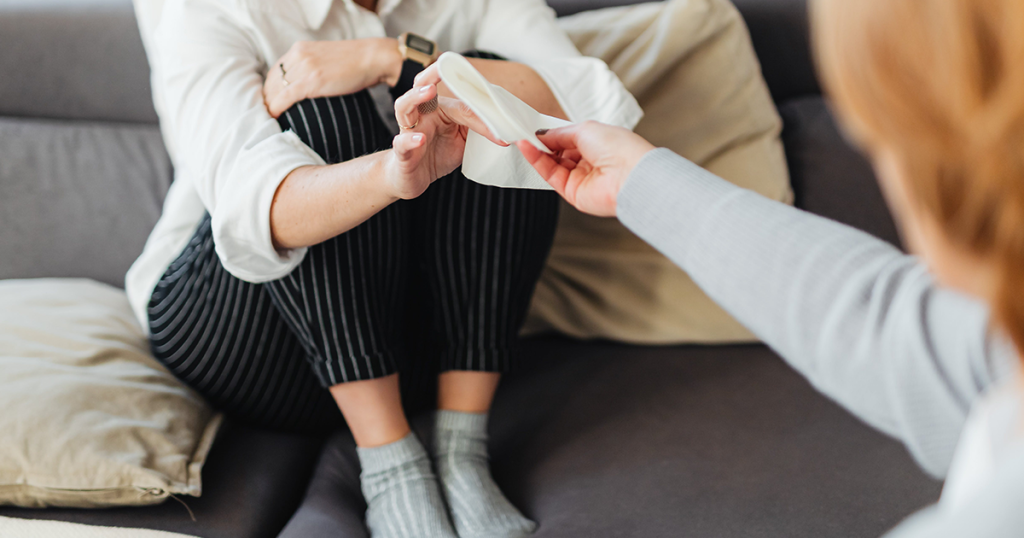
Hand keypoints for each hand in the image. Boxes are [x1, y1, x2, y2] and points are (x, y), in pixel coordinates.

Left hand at [264, 38, 401, 117]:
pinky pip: (284, 97)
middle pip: (272, 80)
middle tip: (267, 115)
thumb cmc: (356, 63)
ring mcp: (304, 67)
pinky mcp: (311, 80)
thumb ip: (314, 67)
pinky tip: (275, 117)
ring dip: (268, 105)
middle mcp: (298, 55)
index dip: (269, 88)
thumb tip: (309, 87)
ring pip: (274, 89)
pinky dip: (276, 108)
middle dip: (266, 98)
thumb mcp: (328, 59)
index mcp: (300, 49)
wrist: (374, 59)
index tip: (270, 102)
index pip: (276, 70)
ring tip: (270, 120)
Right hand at [383, 83, 506, 199]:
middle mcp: (422, 114)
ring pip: (404, 107)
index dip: (479, 106)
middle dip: (432, 73)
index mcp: (439, 108)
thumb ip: (477, 128)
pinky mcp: (402, 153)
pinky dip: (410, 139)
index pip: (458, 97)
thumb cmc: (437, 154)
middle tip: (443, 66)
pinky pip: (401, 142)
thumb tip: (504, 128)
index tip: (497, 107)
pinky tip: (420, 139)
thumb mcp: (463, 140)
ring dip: (416, 96)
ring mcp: (409, 131)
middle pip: (420, 86)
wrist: (414, 178)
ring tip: (430, 91)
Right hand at [516, 122, 655, 216]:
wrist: (630, 176)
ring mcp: (580, 178)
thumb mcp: (585, 129)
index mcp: (597, 144)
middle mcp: (589, 162)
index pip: (568, 138)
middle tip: (522, 131)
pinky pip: (550, 175)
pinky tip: (527, 148)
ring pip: (551, 164)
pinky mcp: (572, 193)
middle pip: (558, 152)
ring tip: (521, 138)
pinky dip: (537, 161)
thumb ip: (560, 133)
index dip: (551, 133)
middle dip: (541, 143)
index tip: (533, 126)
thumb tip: (541, 134)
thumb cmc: (617, 148)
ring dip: (535, 151)